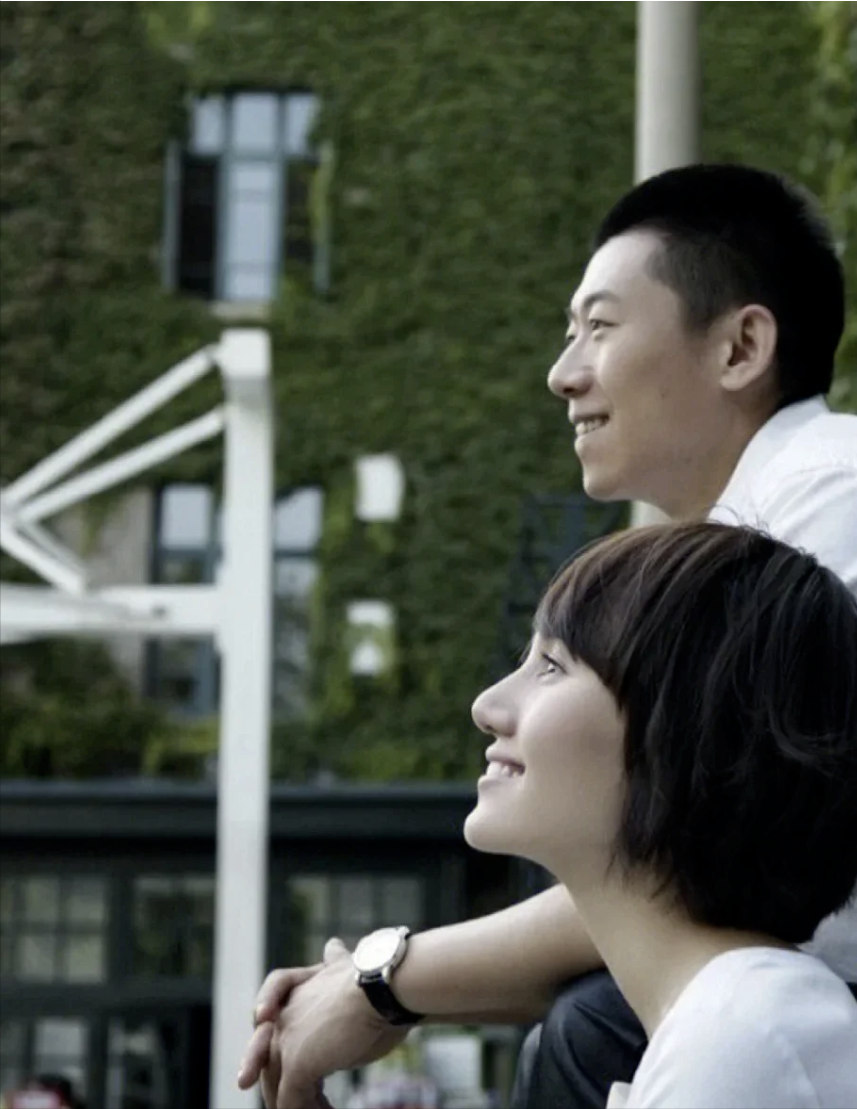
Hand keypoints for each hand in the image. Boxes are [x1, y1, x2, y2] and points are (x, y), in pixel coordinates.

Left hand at [239, 938, 410, 1108]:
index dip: (265, 1039)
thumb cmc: (375, 979)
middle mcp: (285, 1014)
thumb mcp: (348, 970)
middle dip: (271, 1081)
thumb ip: (334, 963)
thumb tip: (333, 944)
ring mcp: (287, 1041)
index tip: (265, 1059)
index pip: (268, 1015)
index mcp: (296, 991)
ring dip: (293, 1103)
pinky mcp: (297, 1064)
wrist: (381, 985)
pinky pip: (292, 1101)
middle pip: (265, 1054)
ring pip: (277, 1083)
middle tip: (282, 1103)